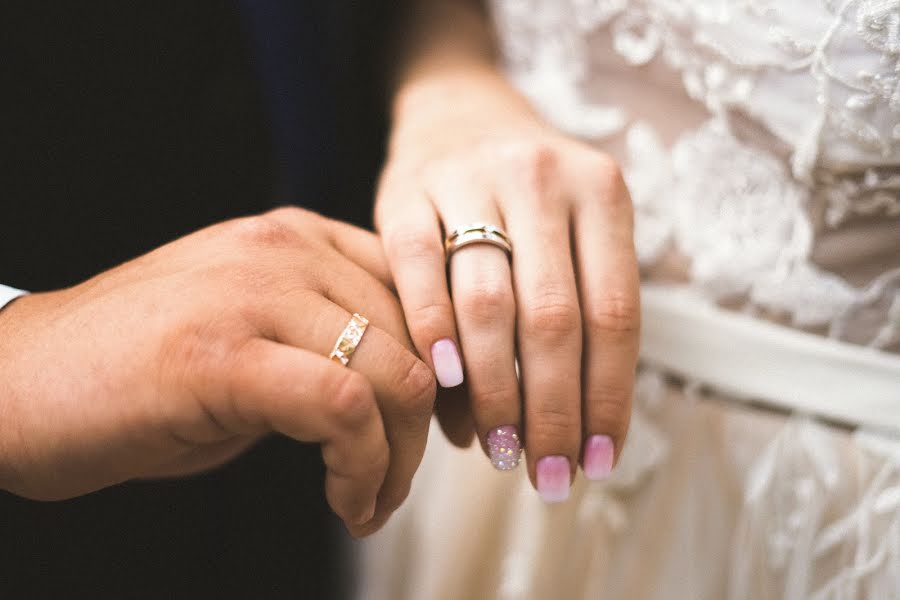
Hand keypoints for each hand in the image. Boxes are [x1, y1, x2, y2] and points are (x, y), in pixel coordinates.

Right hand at [0, 207, 434, 535]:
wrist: (20, 382)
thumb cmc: (139, 369)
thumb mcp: (253, 329)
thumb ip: (328, 335)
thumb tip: (408, 384)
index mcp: (297, 237)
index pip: (417, 292)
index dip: (448, 369)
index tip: (442, 428)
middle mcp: (284, 250)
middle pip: (418, 338)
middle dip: (427, 427)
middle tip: (399, 483)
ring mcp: (252, 294)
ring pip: (394, 373)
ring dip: (399, 459)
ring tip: (370, 501)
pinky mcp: (222, 354)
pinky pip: (342, 407)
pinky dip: (363, 468)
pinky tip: (345, 501)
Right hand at [376, 69, 638, 500]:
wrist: (459, 116)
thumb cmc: (529, 198)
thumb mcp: (577, 228)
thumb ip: (580, 310)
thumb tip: (574, 432)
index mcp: (602, 192)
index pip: (616, 313)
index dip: (609, 396)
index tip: (600, 459)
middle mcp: (543, 177)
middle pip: (555, 318)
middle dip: (553, 411)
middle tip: (547, 474)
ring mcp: (471, 179)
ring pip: (488, 303)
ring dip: (495, 391)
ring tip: (498, 449)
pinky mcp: (407, 191)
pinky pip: (419, 272)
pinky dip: (431, 334)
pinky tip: (441, 384)